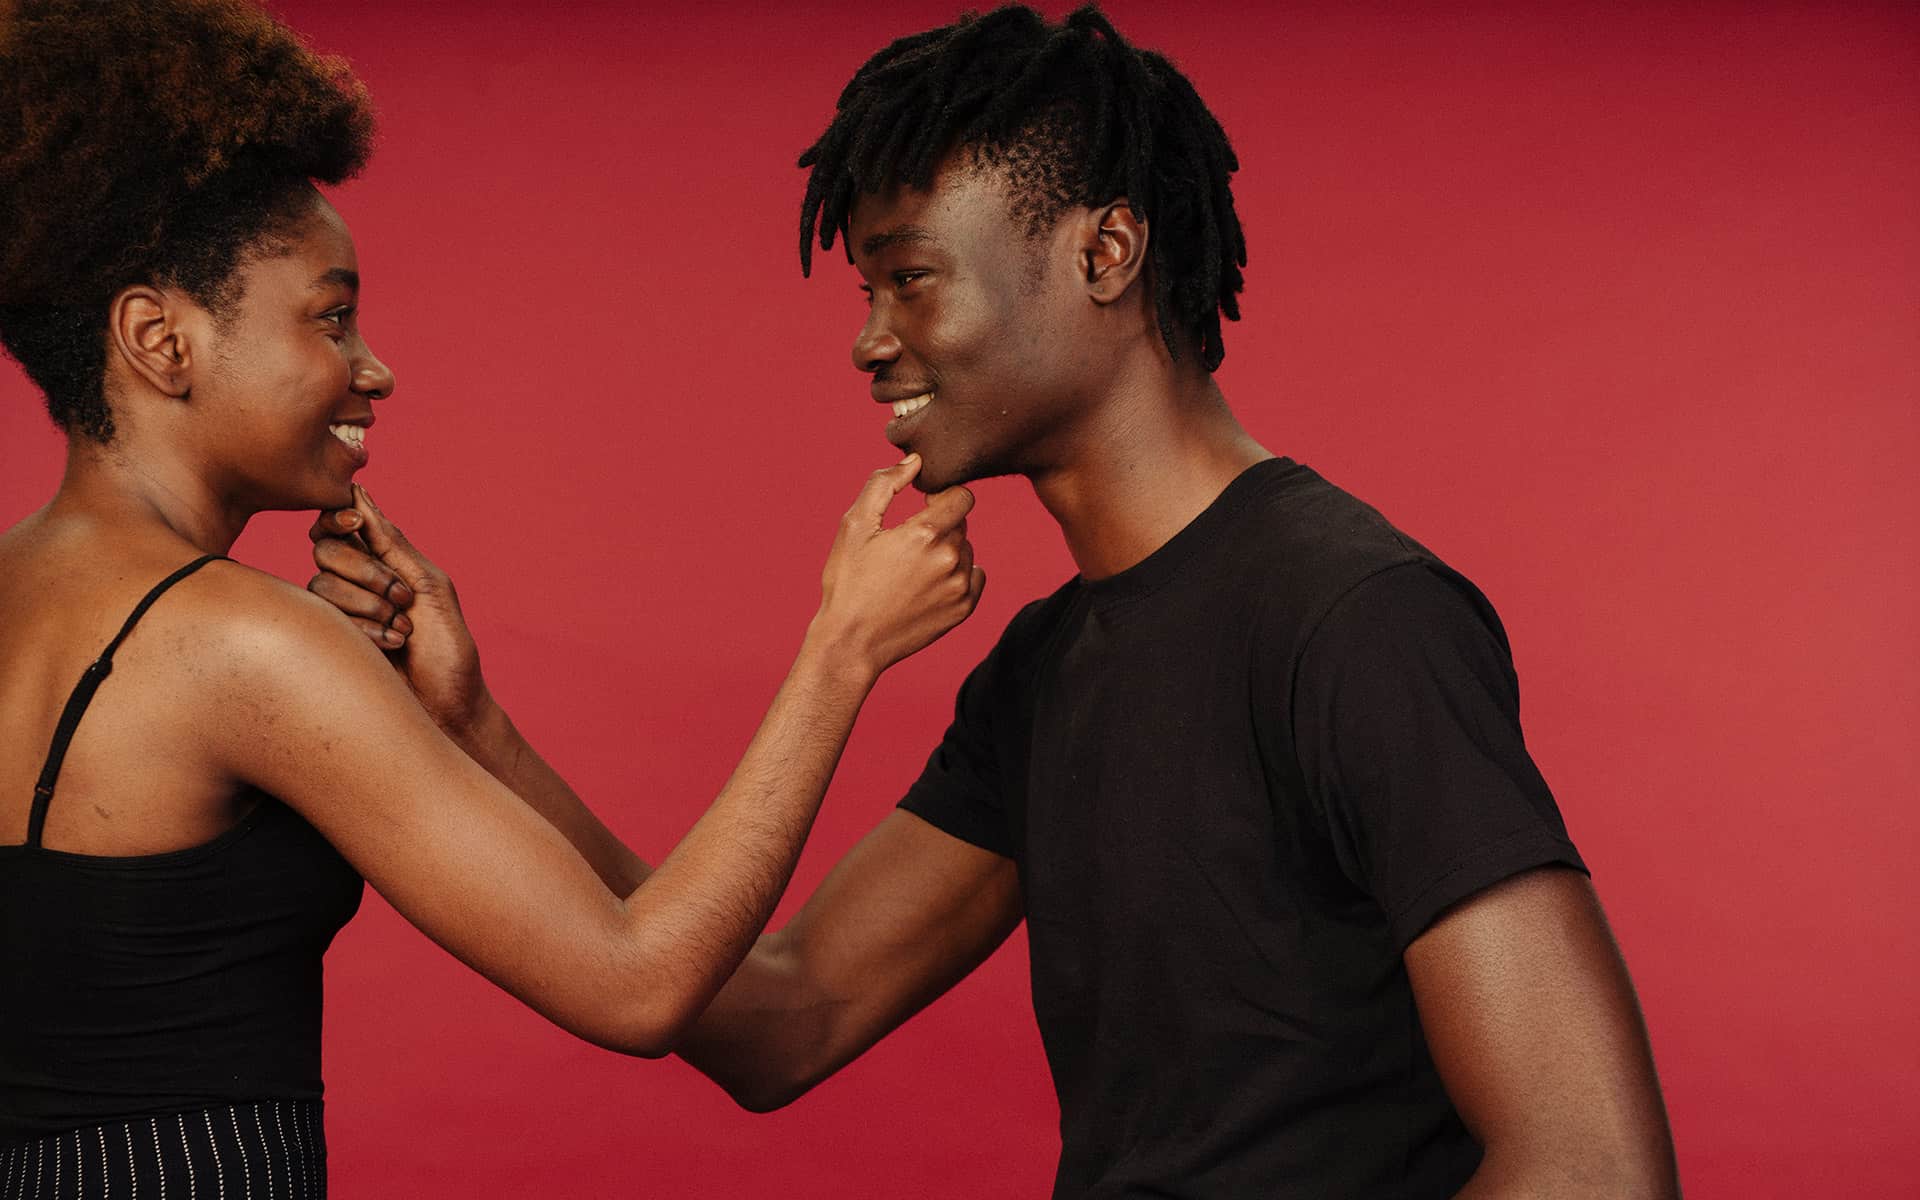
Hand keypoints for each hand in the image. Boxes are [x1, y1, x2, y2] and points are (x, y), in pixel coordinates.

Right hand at [307, 485, 491, 735]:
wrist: (448, 708)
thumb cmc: (449, 650)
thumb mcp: (429, 586)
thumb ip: (391, 543)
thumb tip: (360, 493)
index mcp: (383, 562)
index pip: (342, 524)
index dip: (340, 518)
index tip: (355, 523)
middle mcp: (355, 584)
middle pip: (326, 551)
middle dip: (367, 573)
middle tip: (403, 598)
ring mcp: (338, 615)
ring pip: (321, 586)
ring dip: (369, 607)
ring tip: (402, 631)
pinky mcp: (327, 643)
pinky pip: (323, 619)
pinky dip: (365, 631)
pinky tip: (392, 648)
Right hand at [811, 455, 985, 677]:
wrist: (852, 642)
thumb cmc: (848, 582)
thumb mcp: (855, 525)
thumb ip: (884, 484)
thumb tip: (915, 461)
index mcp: (925, 533)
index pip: (962, 496)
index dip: (942, 496)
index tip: (922, 506)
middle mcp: (950, 559)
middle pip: (961, 523)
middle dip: (940, 524)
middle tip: (907, 544)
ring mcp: (960, 587)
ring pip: (967, 550)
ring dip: (948, 551)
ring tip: (912, 569)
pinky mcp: (964, 609)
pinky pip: (975, 577)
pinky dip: (957, 575)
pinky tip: (927, 585)